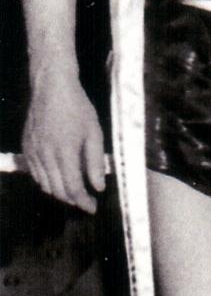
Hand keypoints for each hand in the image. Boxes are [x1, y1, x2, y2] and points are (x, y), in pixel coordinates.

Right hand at [22, 72, 106, 212]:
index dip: (83, 202)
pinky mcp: (26, 147)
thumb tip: (98, 187)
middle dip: (73, 200)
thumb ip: (95, 162)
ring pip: (44, 184)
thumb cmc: (77, 107)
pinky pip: (34, 173)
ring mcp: (33, 151)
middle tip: (86, 202)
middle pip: (57, 190)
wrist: (51, 87)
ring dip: (59, 193)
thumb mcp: (94, 133)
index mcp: (64, 151)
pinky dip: (46, 181)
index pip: (72, 188)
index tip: (92, 208)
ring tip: (74, 193)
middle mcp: (45, 155)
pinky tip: (57, 179)